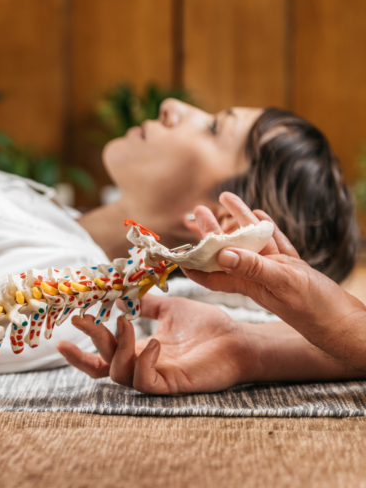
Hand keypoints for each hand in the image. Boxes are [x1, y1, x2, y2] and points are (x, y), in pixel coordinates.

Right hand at [56, 295, 255, 394]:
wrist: (237, 338)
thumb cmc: (206, 326)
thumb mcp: (168, 308)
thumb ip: (144, 303)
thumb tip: (120, 293)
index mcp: (137, 351)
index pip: (101, 358)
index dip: (80, 352)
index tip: (65, 332)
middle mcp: (141, 367)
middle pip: (103, 364)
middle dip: (90, 341)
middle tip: (82, 319)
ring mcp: (155, 377)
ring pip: (119, 373)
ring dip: (118, 346)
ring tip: (125, 322)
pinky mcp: (172, 385)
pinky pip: (146, 381)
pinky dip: (143, 362)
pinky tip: (153, 343)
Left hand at [184, 192, 365, 368]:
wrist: (345, 323)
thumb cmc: (315, 308)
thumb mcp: (281, 283)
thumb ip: (253, 268)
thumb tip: (222, 253)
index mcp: (248, 284)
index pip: (211, 273)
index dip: (193, 263)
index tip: (176, 251)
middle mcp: (258, 277)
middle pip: (227, 251)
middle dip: (211, 232)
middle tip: (198, 210)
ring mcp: (276, 271)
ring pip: (252, 242)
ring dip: (238, 221)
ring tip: (225, 197)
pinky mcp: (294, 268)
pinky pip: (276, 244)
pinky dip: (267, 228)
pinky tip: (260, 213)